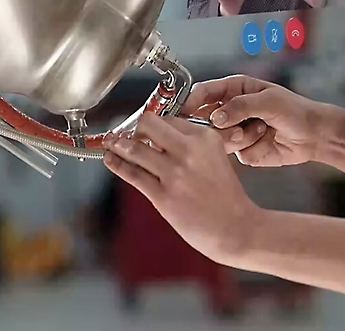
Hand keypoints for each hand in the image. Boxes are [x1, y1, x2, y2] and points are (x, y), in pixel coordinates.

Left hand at [102, 114, 256, 266]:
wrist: (234, 227)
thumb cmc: (226, 197)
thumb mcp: (217, 158)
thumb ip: (192, 146)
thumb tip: (159, 141)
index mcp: (206, 138)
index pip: (169, 118)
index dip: (154, 122)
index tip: (145, 126)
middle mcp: (190, 150)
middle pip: (149, 124)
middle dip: (135, 126)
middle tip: (128, 132)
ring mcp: (175, 173)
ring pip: (135, 149)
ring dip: (118, 144)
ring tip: (112, 142)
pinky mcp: (163, 195)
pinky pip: (133, 174)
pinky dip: (117, 164)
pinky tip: (110, 159)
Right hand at [182, 75, 331, 166]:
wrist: (314, 135)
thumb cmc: (295, 110)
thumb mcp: (269, 101)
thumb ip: (241, 107)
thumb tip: (215, 116)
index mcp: (235, 89)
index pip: (202, 93)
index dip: (189, 103)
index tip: (182, 114)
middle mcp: (231, 110)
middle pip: (204, 120)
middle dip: (218, 127)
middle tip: (237, 128)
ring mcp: (235, 130)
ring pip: (218, 140)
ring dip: (240, 137)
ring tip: (262, 129)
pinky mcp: (242, 149)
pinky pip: (235, 153)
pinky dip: (252, 148)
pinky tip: (267, 140)